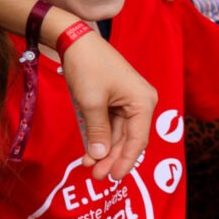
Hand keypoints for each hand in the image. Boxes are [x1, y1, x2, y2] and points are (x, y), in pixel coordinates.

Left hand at [52, 29, 155, 179]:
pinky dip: (99, 137)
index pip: (138, 140)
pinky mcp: (114, 101)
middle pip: (128, 139)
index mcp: (143, 102)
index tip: (113, 177)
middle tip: (96, 177)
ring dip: (103, 151)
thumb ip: (97, 131)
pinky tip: (89, 153)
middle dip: (111, 158)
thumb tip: (100, 157)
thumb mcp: (91, 102)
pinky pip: (109, 124)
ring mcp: (128, 102)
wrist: (75, 40)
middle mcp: (140, 103)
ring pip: (117, 134)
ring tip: (89, 168)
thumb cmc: (88, 67)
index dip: (125, 161)